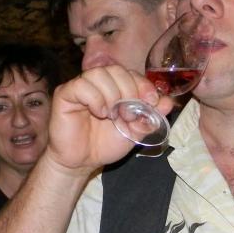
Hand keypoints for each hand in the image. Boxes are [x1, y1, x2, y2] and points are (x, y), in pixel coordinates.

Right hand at [46, 66, 173, 171]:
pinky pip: (81, 85)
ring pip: (98, 74)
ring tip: (112, 115)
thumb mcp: (135, 132)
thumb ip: (150, 117)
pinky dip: (94, 98)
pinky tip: (99, 113)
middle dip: (128, 91)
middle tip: (128, 115)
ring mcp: (79, 87)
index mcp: (114, 88)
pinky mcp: (64, 94)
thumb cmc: (105, 145)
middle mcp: (96, 83)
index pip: (130, 73)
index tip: (151, 101)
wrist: (82, 163)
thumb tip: (169, 102)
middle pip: (115, 69)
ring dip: (111, 94)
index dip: (142, 84)